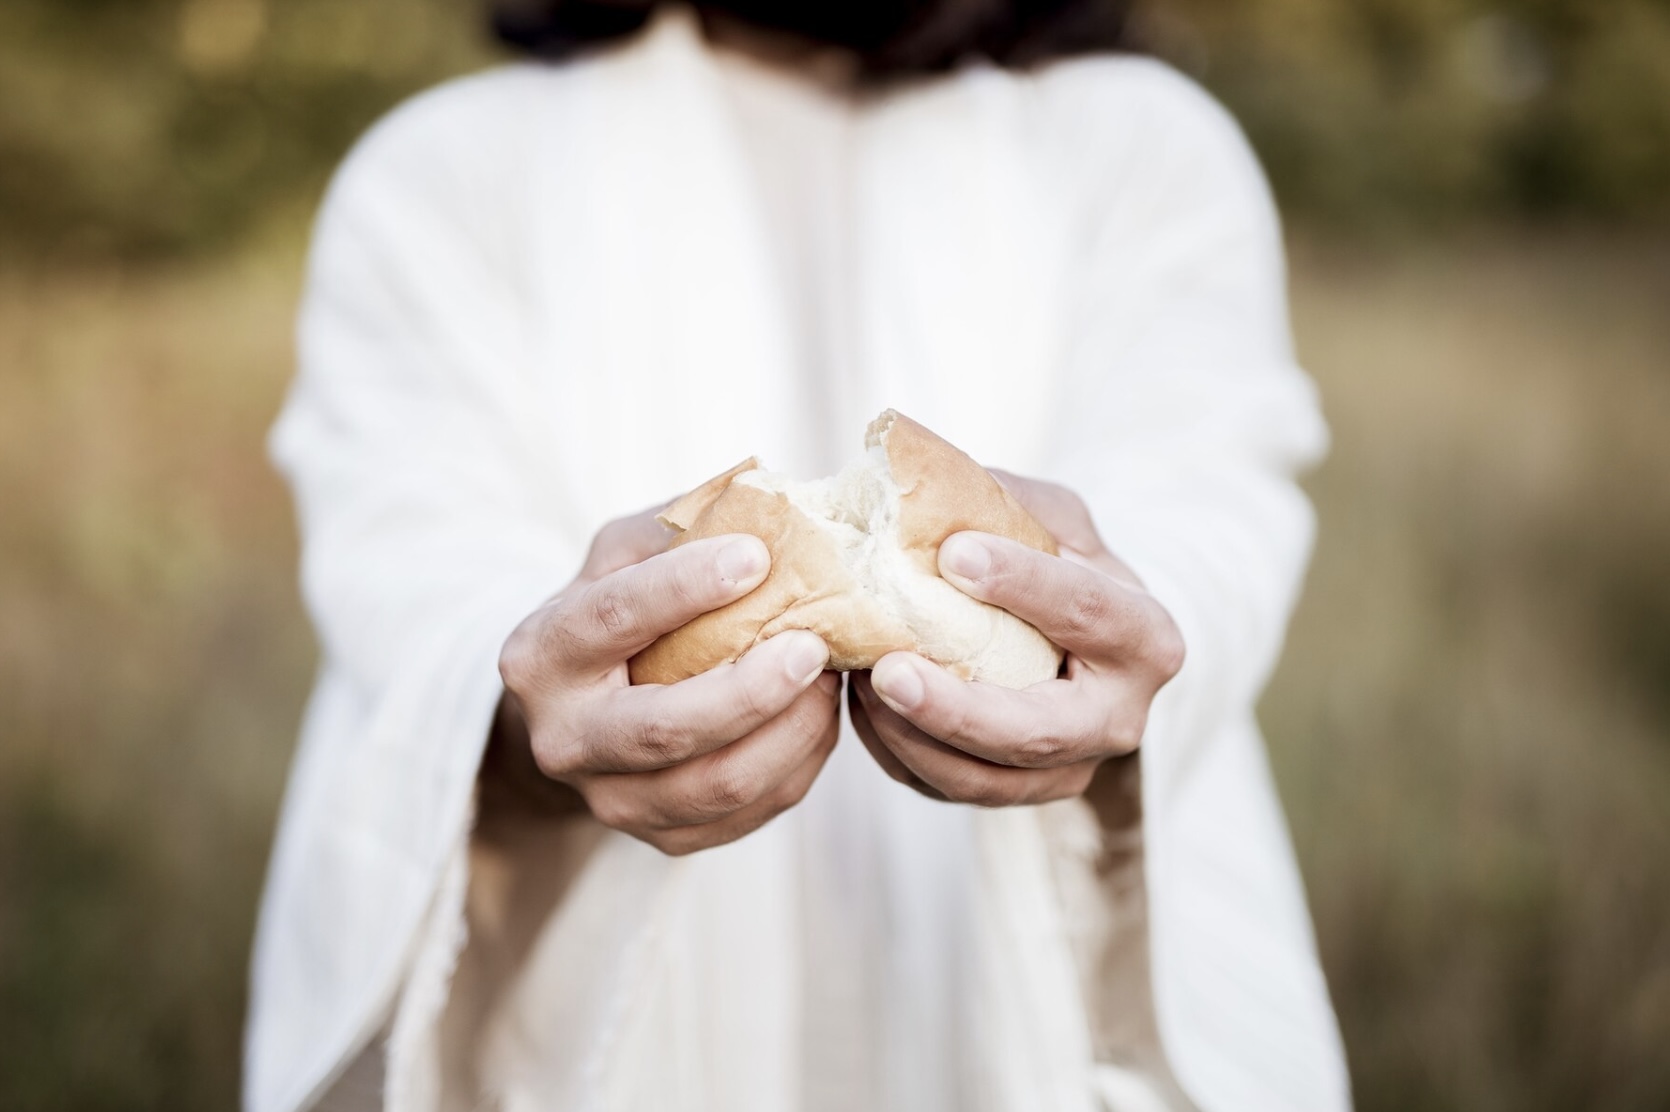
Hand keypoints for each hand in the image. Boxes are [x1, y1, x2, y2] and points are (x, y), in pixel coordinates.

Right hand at [490, 507, 839, 854]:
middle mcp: (564, 739)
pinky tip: (819, 715)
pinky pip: (748, 813)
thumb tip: (770, 502)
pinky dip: (799, 763)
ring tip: (831, 676)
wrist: (581, 711)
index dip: (683, 588)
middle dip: (750, 690)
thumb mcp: (624, 554)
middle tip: (814, 646)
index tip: (756, 556)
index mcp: (542, 654)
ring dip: (791, 730)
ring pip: (717, 784)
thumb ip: (678, 528)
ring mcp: (610, 801)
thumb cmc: (616, 609)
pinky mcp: (663, 838)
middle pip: (665, 728)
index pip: (611, 618)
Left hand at [848, 472, 1183, 806]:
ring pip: (984, 779)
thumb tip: (921, 485)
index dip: (1025, 585)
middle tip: (888, 671)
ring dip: (909, 735)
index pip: (1089, 612)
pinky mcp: (1015, 793)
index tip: (954, 555)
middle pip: (1036, 731)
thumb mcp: (1055, 516)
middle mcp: (1118, 719)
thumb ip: (1006, 502)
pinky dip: (895, 750)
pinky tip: (861, 704)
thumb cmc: (1062, 562)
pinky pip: (945, 787)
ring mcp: (1067, 768)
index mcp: (1145, 637)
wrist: (1082, 636)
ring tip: (859, 679)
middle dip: (956, 709)